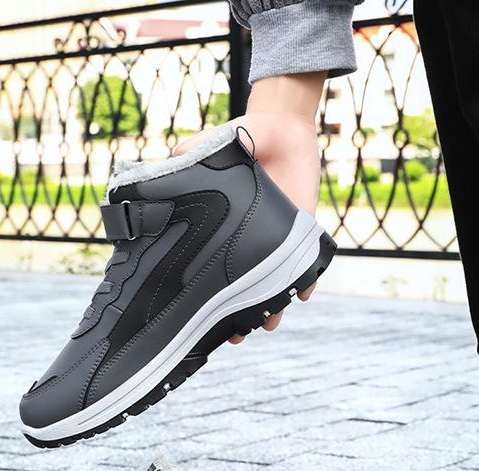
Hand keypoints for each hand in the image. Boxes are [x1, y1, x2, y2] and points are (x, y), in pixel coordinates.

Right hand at [174, 74, 324, 342]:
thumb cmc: (245, 137)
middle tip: (234, 334)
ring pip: (272, 285)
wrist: (285, 128)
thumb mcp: (217, 144)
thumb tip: (171, 158)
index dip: (205, 294)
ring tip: (267, 323)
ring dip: (272, 306)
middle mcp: (248, 241)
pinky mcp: (303, 234)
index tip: (195, 316)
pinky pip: (306, 266)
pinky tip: (303, 294)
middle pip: (242, 288)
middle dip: (238, 314)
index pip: (211, 268)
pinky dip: (306, 281)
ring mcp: (276, 242)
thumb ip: (194, 152)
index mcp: (224, 228)